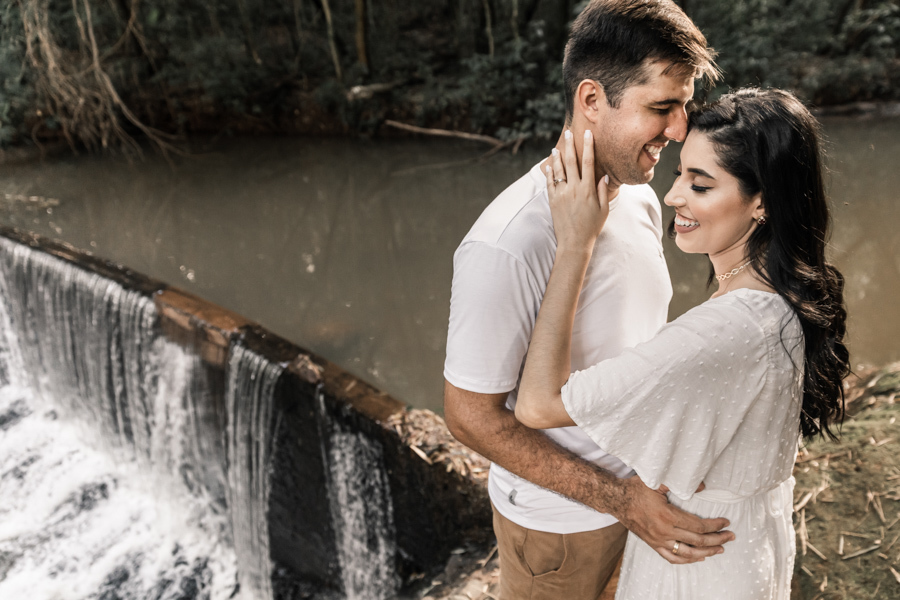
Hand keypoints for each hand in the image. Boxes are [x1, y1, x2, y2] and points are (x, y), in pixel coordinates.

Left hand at [544, 129, 608, 253]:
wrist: (574, 243)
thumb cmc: (592, 227)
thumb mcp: (603, 210)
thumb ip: (603, 192)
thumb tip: (603, 176)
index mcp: (588, 189)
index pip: (589, 162)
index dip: (588, 146)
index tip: (588, 134)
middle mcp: (574, 189)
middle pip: (571, 162)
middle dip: (570, 146)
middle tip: (568, 133)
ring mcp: (561, 194)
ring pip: (558, 171)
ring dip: (557, 158)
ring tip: (555, 148)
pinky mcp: (553, 201)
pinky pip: (549, 184)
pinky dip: (549, 174)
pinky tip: (549, 166)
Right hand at [617, 477, 734, 564]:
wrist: (617, 500)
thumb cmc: (636, 489)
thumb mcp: (657, 481)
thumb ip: (679, 483)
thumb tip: (703, 486)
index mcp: (667, 516)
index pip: (698, 526)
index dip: (714, 526)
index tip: (725, 522)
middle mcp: (664, 532)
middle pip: (697, 541)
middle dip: (717, 540)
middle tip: (730, 536)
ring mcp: (658, 541)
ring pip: (687, 553)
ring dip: (706, 552)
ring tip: (719, 549)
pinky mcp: (653, 544)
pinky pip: (672, 558)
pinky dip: (687, 560)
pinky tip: (698, 557)